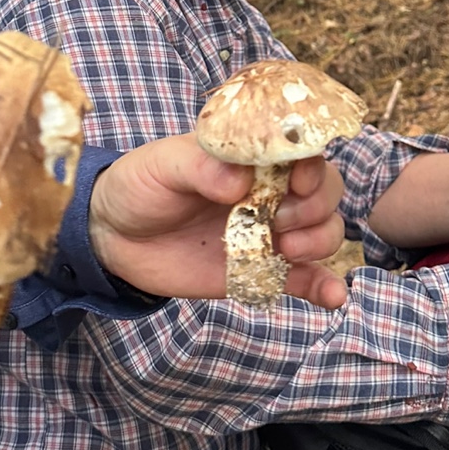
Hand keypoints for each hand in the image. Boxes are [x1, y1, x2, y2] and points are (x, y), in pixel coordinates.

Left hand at [88, 133, 346, 308]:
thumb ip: (199, 165)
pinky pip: (306, 280)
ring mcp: (269, 233)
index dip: (311, 164)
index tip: (297, 179)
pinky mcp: (262, 271)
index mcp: (250, 158)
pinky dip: (325, 288)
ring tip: (285, 250)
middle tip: (280, 220)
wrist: (114, 237)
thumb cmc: (141, 186)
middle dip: (316, 206)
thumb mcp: (162, 165)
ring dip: (320, 241)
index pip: (302, 152)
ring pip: (323, 232)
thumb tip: (240, 179)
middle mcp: (270, 192)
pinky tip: (334, 297)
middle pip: (324, 192)